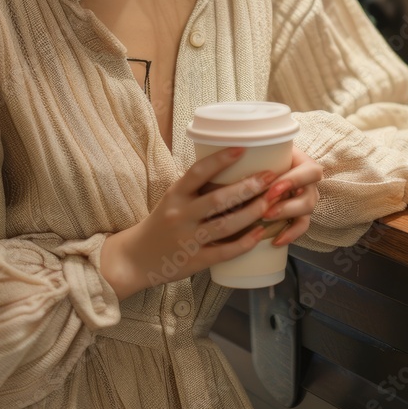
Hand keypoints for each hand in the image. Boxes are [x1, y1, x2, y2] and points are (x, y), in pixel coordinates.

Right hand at [100, 146, 279, 299]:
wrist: (137, 257)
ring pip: (226, 224)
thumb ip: (195, 188)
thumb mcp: (172, 199)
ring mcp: (188, 239)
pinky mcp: (196, 260)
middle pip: (218, 199)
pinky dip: (245, 242)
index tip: (242, 148)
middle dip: (248, 187)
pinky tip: (260, 232)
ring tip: (270, 202)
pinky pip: (225, 251)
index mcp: (175, 195)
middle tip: (270, 178)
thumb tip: (230, 169)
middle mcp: (181, 214)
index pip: (198, 172)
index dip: (220, 159)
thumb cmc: (161, 223)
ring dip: (252, 212)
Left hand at [259, 146, 321, 246]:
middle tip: (264, 209)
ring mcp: (306, 200)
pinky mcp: (300, 214)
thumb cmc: (268, 153)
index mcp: (306, 165)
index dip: (294, 181)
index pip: (310, 172)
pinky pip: (300, 227)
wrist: (272, 161)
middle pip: (309, 199)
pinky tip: (275, 240)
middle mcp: (310, 184)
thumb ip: (258, 154)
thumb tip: (234, 156)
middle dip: (286, 206)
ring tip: (265, 219)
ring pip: (305, 214)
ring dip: (285, 217)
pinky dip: (289, 234)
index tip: (272, 189)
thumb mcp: (267, 150)